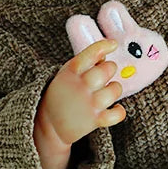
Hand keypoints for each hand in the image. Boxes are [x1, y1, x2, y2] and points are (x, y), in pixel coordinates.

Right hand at [34, 39, 124, 168]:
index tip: (113, 44)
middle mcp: (80, 86)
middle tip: (105, 74)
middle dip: (110, 69)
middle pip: (107, 70)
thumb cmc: (61, 95)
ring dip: (115, 88)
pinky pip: (117, 114)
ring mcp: (88, 104)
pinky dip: (119, 111)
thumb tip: (105, 56)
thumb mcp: (66, 74)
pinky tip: (114, 108)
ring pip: (115, 89)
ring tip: (107, 91)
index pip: (91, 54)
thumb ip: (84, 64)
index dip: (104, 46)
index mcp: (71, 72)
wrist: (48, 124)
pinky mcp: (95, 120)